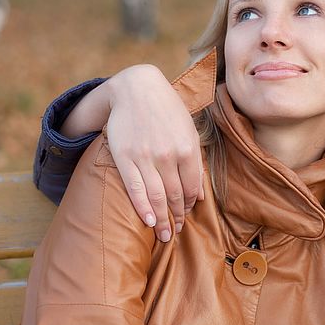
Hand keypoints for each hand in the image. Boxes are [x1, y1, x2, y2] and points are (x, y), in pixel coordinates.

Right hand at [104, 64, 203, 241]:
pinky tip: (148, 221)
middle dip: (177, 217)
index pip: (192, 187)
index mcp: (187, 148)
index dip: (189, 206)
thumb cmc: (167, 110)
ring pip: (157, 197)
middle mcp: (168, 155)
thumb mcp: (188, 131)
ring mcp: (146, 157)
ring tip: (165, 235)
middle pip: (175, 196)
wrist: (136, 89)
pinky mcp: (125, 158)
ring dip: (162, 220)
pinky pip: (135, 189)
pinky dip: (143, 208)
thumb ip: (195, 163)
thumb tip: (200, 196)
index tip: (186, 216)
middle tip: (176, 232)